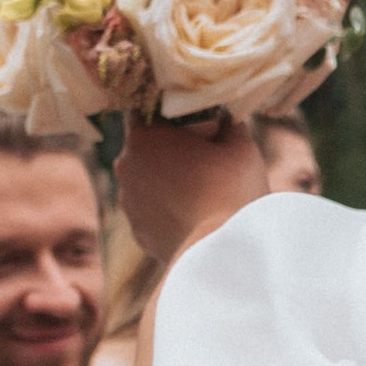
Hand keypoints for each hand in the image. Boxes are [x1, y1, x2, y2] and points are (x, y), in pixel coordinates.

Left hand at [115, 114, 268, 273]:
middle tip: (206, 159)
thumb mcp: (240, 144)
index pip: (147, 112)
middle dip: (172, 150)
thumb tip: (225, 121)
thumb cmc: (231, 189)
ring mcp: (129, 204)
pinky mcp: (139, 235)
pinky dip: (170, 213)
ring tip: (204, 194)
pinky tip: (196, 219)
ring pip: (149, 183)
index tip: (194, 123)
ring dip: (169, 183)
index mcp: (143, 137)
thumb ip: (228, 124)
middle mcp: (126, 167)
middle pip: (147, 149)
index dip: (172, 116)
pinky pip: (153, 214)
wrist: (223, 253)